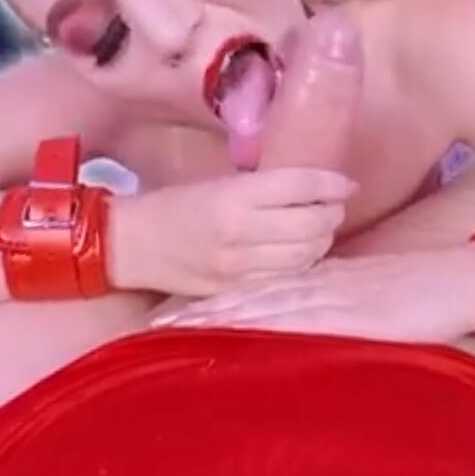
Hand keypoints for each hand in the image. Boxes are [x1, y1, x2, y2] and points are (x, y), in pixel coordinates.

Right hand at [109, 168, 357, 296]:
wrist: (129, 246)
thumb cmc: (172, 206)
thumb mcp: (216, 183)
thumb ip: (261, 187)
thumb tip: (309, 186)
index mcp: (233, 197)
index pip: (300, 186)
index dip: (331, 184)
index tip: (345, 183)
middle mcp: (241, 233)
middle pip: (312, 224)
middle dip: (332, 213)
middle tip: (334, 205)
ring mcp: (239, 268)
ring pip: (305, 256)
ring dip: (322, 240)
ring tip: (321, 229)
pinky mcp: (235, 292)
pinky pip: (285, 278)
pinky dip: (301, 264)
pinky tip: (300, 254)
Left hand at [148, 242, 474, 342]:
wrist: (466, 278)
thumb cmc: (424, 292)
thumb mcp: (369, 298)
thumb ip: (336, 311)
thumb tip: (304, 333)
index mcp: (320, 280)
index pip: (256, 291)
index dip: (212, 304)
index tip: (171, 317)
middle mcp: (318, 284)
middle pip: (247, 297)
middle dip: (199, 313)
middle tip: (151, 327)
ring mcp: (335, 297)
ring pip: (264, 306)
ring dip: (218, 320)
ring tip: (174, 333)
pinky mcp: (355, 314)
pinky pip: (302, 320)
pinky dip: (265, 327)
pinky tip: (238, 335)